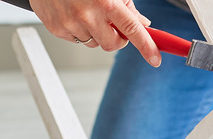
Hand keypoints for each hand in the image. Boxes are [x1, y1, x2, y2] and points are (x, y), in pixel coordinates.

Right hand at [28, 0, 160, 66]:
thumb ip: (128, 6)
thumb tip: (143, 24)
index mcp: (105, 2)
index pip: (132, 29)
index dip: (147, 46)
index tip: (155, 59)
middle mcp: (87, 15)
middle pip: (113, 45)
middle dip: (117, 38)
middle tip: (112, 24)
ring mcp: (70, 23)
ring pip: (94, 44)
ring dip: (96, 34)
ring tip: (87, 12)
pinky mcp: (57, 28)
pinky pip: (76, 40)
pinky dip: (79, 31)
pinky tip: (74, 15)